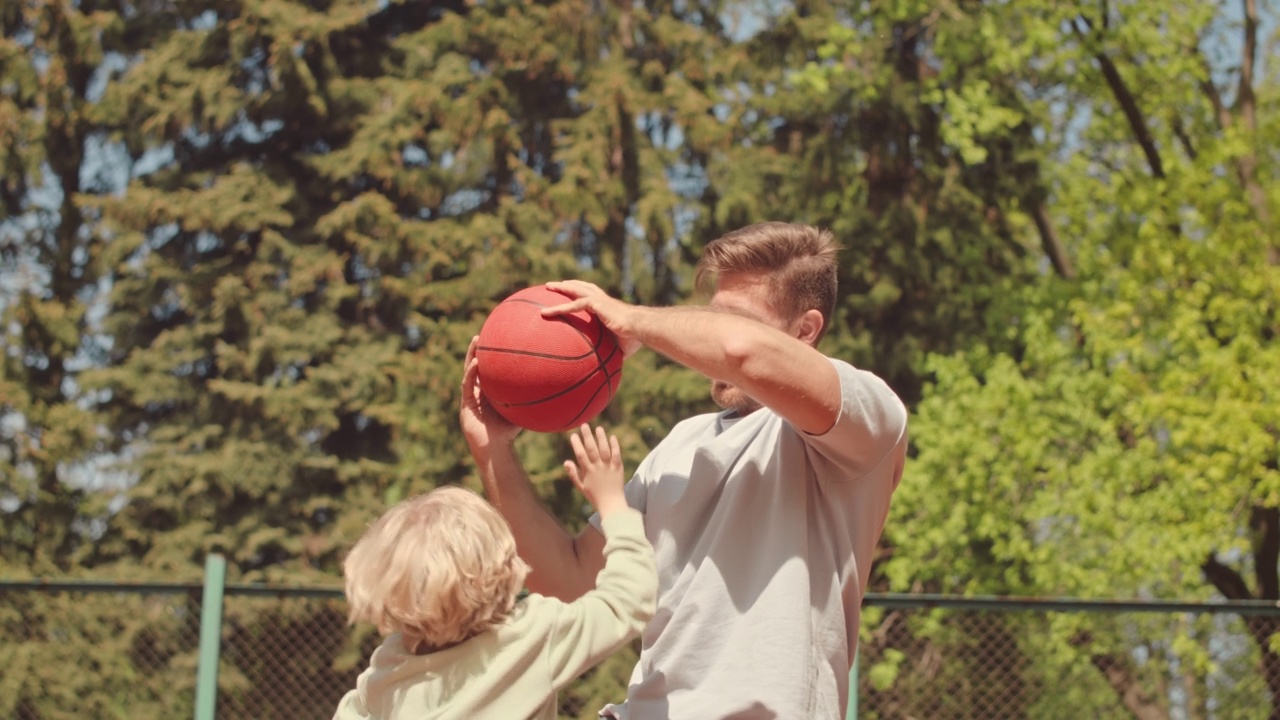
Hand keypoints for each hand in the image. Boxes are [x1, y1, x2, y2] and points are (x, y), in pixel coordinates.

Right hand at [460, 336, 521, 451]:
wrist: (496, 449)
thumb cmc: (510, 432)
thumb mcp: (522, 410)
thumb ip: (531, 399)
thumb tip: (555, 388)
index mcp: (488, 392)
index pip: (488, 370)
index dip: (489, 356)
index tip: (496, 339)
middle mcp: (478, 392)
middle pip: (476, 366)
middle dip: (477, 350)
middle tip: (483, 334)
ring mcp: (470, 398)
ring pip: (468, 372)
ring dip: (471, 355)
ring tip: (477, 340)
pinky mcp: (465, 405)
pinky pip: (467, 385)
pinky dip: (471, 373)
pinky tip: (476, 362)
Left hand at [541, 280, 643, 357]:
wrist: (640, 328)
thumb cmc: (635, 338)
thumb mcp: (621, 348)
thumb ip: (612, 353)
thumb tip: (608, 368)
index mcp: (609, 308)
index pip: (594, 297)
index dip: (584, 293)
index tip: (575, 294)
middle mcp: (604, 300)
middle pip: (583, 287)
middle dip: (571, 284)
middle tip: (558, 285)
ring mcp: (600, 300)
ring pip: (576, 290)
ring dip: (561, 288)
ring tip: (547, 287)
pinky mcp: (596, 304)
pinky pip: (573, 305)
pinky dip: (558, 309)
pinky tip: (545, 313)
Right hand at [563, 423, 626, 518]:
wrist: (612, 504)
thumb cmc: (595, 496)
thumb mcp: (581, 486)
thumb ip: (574, 473)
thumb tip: (566, 461)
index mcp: (588, 472)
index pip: (580, 455)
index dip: (576, 444)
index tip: (573, 435)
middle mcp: (598, 467)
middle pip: (592, 449)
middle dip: (587, 436)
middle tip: (584, 425)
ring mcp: (608, 467)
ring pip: (604, 449)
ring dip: (601, 438)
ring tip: (598, 428)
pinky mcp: (618, 468)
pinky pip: (617, 454)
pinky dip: (615, 445)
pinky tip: (612, 437)